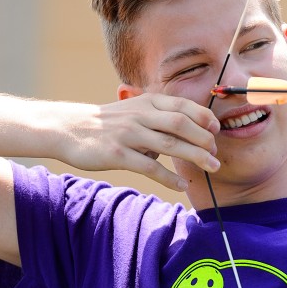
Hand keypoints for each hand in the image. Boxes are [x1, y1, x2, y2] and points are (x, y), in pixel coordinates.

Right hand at [62, 93, 220, 190]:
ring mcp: (129, 134)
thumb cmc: (108, 123)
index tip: (217, 130)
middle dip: (204, 139)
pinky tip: (182, 185)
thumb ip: (159, 117)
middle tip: (216, 153)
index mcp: (147, 102)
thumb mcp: (134, 110)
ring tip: (211, 167)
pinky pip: (149, 167)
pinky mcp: (118, 154)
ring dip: (195, 156)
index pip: (183, 106)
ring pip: (170, 144)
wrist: (69, 129)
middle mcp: (140, 115)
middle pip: (182, 124)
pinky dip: (169, 177)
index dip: (204, 117)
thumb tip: (188, 133)